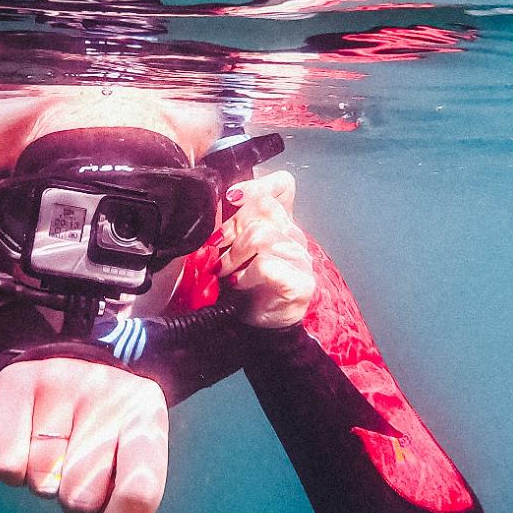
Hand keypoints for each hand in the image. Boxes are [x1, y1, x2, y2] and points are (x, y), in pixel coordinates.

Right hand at [0, 358, 166, 512]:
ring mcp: (63, 383)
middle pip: (81, 497)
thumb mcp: (126, 490)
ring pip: (41, 482)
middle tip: (77, 469)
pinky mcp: (16, 383)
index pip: (140, 492)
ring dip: (43, 481)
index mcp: (149, 421)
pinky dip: (12, 468)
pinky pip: (6, 465)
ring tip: (53, 448)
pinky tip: (26, 438)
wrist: (63, 376)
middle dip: (74, 500)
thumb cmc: (103, 449)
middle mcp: (111, 395)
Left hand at [214, 170, 315, 327]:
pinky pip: (266, 264)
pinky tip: (239, 284)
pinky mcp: (301, 282)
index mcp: (279, 225)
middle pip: (264, 207)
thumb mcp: (230, 250)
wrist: (256, 328)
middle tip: (218, 250)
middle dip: (232, 227)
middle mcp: (294, 237)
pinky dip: (245, 275)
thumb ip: (229, 227)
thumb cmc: (241, 289)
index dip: (258, 183)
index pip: (282, 186)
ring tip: (225, 271)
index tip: (232, 196)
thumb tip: (211, 206)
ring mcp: (301, 259)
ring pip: (261, 235)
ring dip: (234, 255)